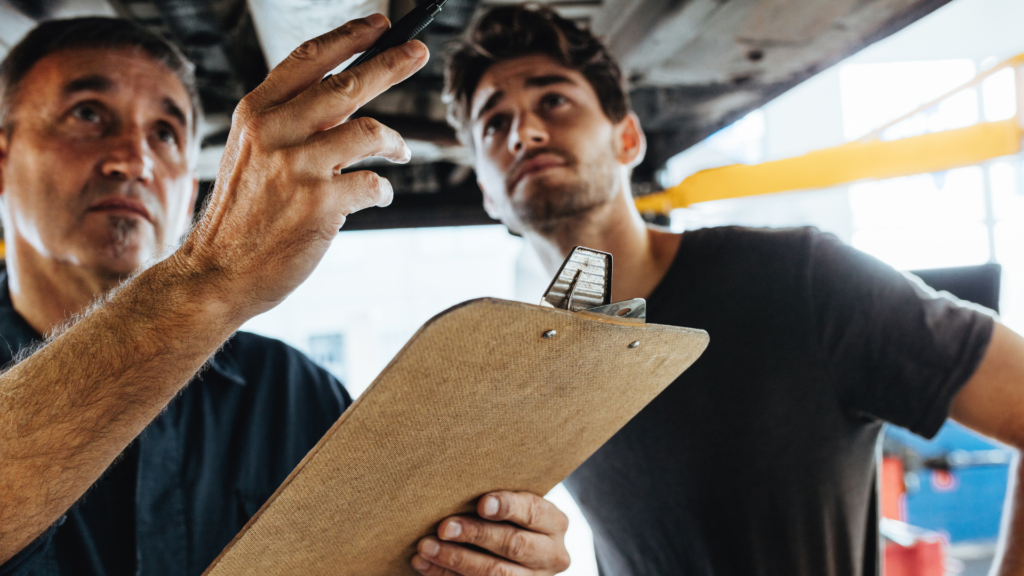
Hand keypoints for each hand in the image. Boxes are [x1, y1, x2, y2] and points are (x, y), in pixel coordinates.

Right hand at [172, 13, 427, 321]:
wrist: (218, 271)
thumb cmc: (242, 214)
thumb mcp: (252, 154)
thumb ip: (292, 124)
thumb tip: (349, 100)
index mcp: (256, 113)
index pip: (308, 59)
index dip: (349, 37)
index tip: (379, 25)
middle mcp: (275, 133)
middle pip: (349, 84)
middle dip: (392, 62)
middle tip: (418, 51)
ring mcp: (299, 168)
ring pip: (371, 132)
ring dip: (396, 143)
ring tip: (401, 153)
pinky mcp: (321, 204)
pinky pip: (373, 184)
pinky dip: (384, 190)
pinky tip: (380, 196)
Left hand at [412, 491, 570, 575]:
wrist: (518, 551)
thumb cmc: (508, 516)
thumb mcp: (516, 503)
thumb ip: (498, 497)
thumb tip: (459, 481)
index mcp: (555, 524)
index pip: (533, 512)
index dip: (508, 507)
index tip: (481, 503)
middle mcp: (551, 555)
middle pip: (514, 544)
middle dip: (476, 535)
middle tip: (444, 527)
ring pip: (496, 574)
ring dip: (455, 560)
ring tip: (426, 546)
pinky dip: (445, 575)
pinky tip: (423, 563)